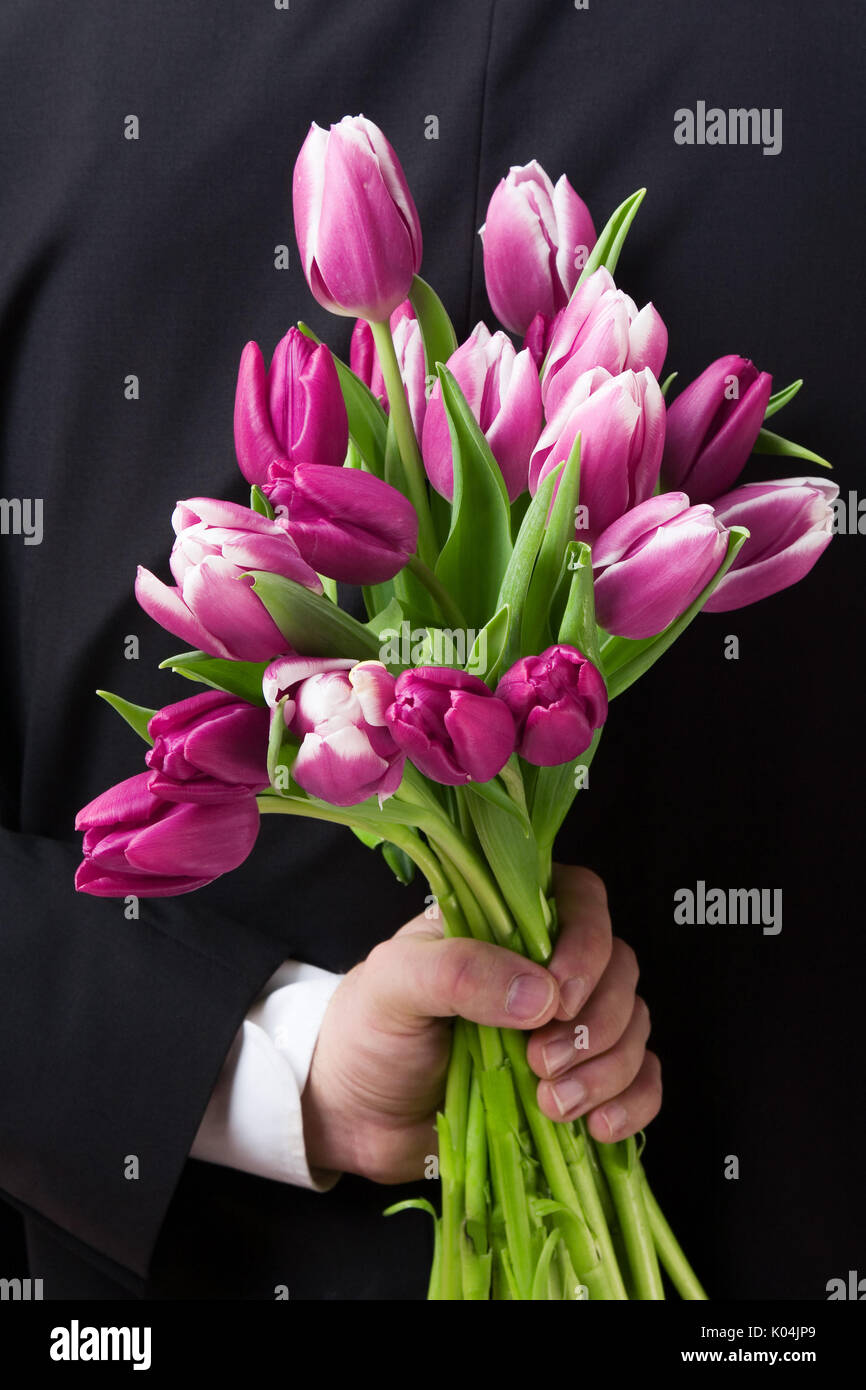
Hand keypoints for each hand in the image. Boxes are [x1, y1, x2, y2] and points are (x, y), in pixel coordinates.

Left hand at [301, 864, 659, 1183]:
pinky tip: (598, 1126)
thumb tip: (542, 993)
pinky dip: (633, 1102)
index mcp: (506, 924)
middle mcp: (546, 968)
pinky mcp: (578, 1082)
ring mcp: (566, 1027)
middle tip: (539, 1061)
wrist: (354, 1117)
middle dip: (594, 1021)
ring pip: (633, 1026)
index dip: (588, 942)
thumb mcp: (394, 984)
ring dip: (608, 1068)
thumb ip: (459, 971)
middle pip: (619, 968)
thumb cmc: (369, 1032)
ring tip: (552, 1104)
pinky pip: (640, 1081)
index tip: (560, 993)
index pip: (581, 900)